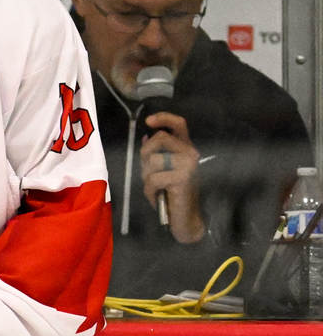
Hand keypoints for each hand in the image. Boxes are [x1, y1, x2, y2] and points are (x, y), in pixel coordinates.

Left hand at [139, 112, 203, 242]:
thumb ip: (156, 154)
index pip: (179, 124)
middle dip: (145, 155)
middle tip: (148, 173)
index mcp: (186, 148)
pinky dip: (150, 190)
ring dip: (147, 176)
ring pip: (153, 160)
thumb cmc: (171, 195)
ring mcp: (188, 164)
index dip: (163, 118)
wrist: (185, 217)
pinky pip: (153, 178)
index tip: (148, 121)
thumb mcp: (161, 171)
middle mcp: (190, 152)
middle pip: (159, 139)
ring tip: (156, 187)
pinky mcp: (183, 177)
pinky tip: (158, 196)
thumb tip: (145, 137)